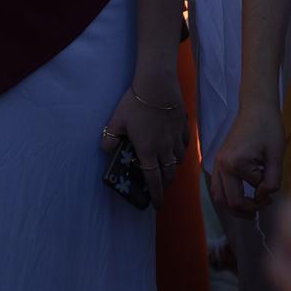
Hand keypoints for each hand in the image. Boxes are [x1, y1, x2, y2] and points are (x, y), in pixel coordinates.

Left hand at [101, 79, 188, 208]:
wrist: (157, 84)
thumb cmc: (135, 103)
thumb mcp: (116, 121)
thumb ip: (109, 138)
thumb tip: (105, 150)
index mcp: (147, 151)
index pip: (153, 180)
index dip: (156, 195)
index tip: (156, 206)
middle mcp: (164, 149)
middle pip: (168, 173)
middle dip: (165, 183)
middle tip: (160, 186)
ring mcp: (176, 138)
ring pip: (178, 160)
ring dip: (172, 167)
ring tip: (166, 165)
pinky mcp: (184, 127)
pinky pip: (185, 144)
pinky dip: (180, 150)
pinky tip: (176, 146)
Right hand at [210, 100, 284, 216]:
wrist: (256, 107)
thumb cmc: (268, 128)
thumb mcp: (275, 156)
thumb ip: (271, 181)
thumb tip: (263, 197)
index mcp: (234, 164)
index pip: (246, 197)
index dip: (261, 200)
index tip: (272, 194)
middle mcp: (221, 165)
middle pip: (227, 202)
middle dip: (245, 210)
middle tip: (261, 207)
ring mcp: (217, 163)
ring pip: (218, 196)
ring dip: (232, 206)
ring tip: (250, 208)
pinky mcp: (219, 160)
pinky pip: (217, 186)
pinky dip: (227, 195)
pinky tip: (242, 194)